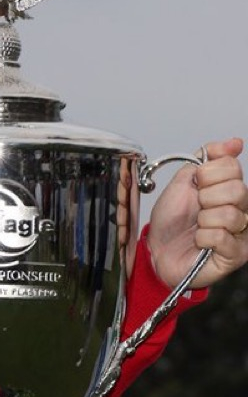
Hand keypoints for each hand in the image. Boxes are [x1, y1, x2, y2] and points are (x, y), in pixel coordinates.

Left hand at [147, 138, 247, 288]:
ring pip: (229, 215)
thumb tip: (235, 142)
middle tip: (196, 209)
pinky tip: (199, 241)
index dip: (207, 175)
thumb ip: (206, 159)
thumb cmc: (170, 220)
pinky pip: (221, 237)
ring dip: (203, 221)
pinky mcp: (237, 254)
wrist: (157, 250)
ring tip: (197, 227)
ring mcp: (242, 232)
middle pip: (237, 190)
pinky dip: (203, 238)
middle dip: (206, 199)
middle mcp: (242, 208)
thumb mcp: (182, 182)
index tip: (196, 186)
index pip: (232, 166)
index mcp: (230, 188)